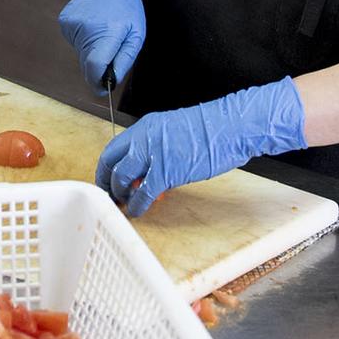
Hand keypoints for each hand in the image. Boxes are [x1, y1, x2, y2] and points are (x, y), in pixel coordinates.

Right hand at [57, 0, 146, 89]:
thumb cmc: (125, 4)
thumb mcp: (136, 34)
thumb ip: (125, 59)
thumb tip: (113, 80)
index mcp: (107, 32)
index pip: (96, 67)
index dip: (99, 82)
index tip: (104, 88)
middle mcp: (86, 29)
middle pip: (87, 64)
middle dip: (98, 67)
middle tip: (110, 55)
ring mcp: (73, 25)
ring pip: (81, 53)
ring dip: (92, 50)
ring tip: (103, 31)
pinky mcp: (65, 23)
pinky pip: (75, 42)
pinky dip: (84, 40)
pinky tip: (93, 26)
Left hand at [94, 78, 307, 216]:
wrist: (231, 127)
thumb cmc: (212, 130)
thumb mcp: (175, 132)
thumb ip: (157, 149)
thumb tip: (148, 171)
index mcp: (146, 127)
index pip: (114, 148)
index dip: (107, 167)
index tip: (108, 179)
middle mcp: (144, 138)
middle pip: (110, 162)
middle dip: (106, 182)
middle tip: (110, 195)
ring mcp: (153, 154)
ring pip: (121, 177)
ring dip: (119, 193)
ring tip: (124, 204)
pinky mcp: (166, 172)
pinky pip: (142, 193)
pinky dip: (136, 205)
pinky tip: (137, 211)